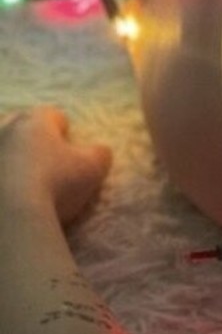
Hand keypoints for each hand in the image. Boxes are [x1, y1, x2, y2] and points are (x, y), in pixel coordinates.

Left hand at [0, 107, 111, 225]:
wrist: (8, 218)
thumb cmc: (55, 185)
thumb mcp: (93, 169)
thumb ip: (99, 154)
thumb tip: (100, 150)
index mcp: (34, 122)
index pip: (52, 115)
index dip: (62, 129)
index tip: (67, 144)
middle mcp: (3, 129)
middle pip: (15, 123)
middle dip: (27, 136)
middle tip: (40, 158)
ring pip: (0, 145)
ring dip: (6, 154)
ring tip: (16, 174)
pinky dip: (0, 176)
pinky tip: (6, 192)